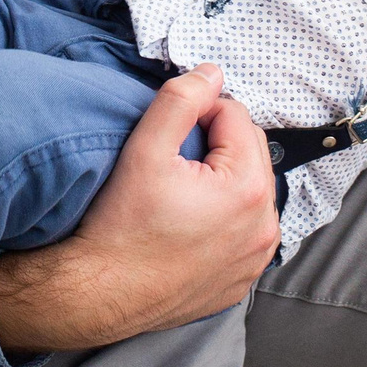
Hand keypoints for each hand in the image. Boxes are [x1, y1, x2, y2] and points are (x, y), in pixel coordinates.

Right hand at [0, 64, 278, 351]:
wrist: (101, 293)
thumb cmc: (121, 224)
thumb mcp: (146, 149)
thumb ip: (181, 99)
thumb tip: (211, 73)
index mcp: (248, 188)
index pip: (236, 116)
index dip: (199, 114)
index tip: (168, 135)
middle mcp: (264, 226)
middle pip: (249, 153)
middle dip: (216, 145)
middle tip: (172, 161)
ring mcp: (255, 258)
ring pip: (249, 192)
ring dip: (223, 180)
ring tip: (180, 190)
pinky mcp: (241, 280)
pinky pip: (243, 232)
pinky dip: (224, 219)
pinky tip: (188, 222)